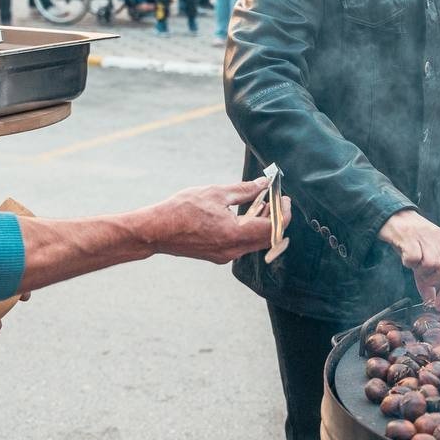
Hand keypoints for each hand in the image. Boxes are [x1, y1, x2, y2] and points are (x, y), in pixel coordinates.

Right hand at [140, 179, 285, 262]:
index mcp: (235, 234)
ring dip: (262, 223)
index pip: (274, 228)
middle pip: (268, 238)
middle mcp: (233, 250)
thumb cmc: (181, 210)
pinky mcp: (218, 255)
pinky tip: (243, 214)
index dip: (283, 213)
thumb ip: (245, 190)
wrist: (155, 231)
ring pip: (255, 242)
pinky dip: (249, 229)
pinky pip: (242, 244)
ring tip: (259, 203)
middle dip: (275, 218)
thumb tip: (264, 184)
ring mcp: (226, 255)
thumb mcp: (216, 193)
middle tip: (274, 199)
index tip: (284, 198)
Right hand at [379, 209, 439, 308]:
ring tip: (412, 264)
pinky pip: (414, 258)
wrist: (391, 214)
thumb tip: (431, 300)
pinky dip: (408, 262)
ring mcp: (425, 237)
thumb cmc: (406, 237)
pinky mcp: (410, 236)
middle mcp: (438, 239)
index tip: (438, 306)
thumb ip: (427, 277)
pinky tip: (404, 256)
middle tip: (421, 278)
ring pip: (432, 264)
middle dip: (434, 282)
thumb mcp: (421, 256)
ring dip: (420, 271)